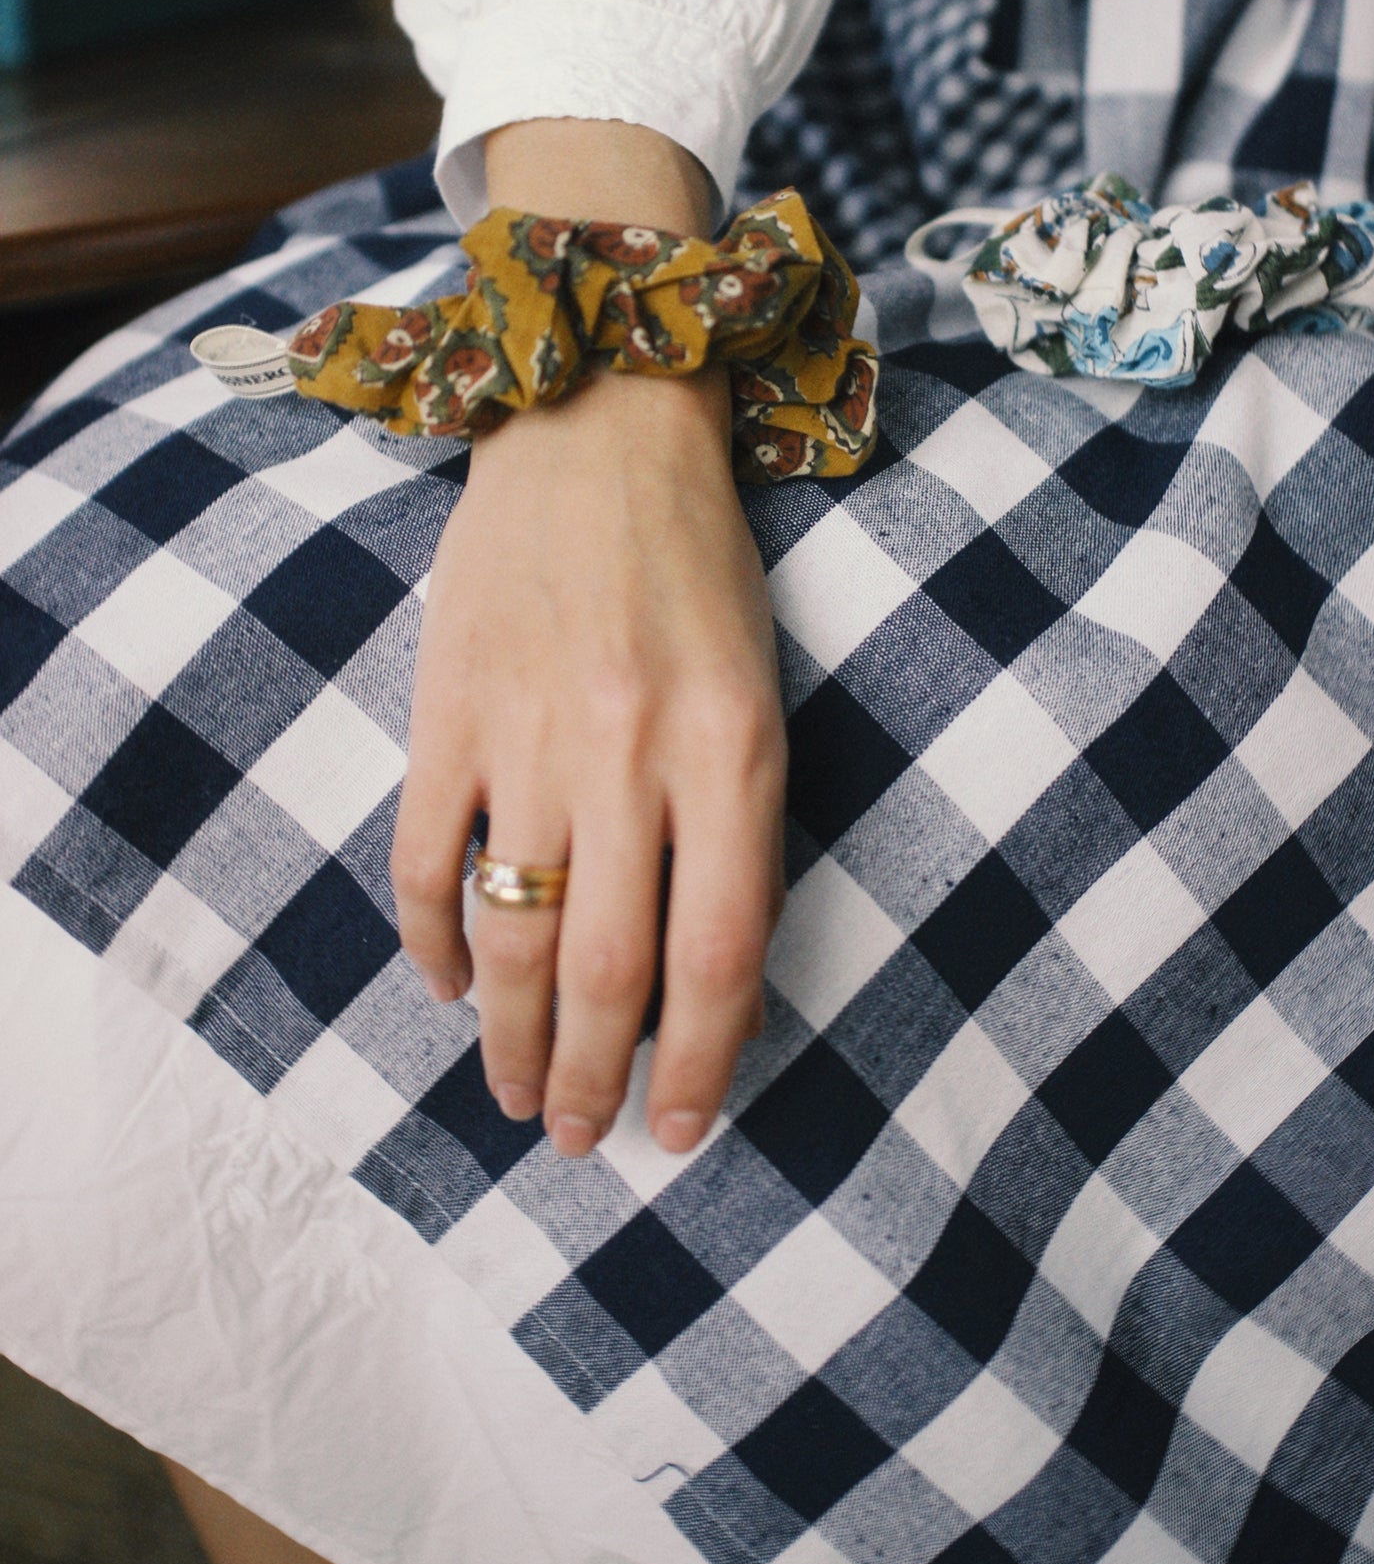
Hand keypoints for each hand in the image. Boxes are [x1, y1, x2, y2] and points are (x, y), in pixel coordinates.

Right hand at [389, 123, 786, 1157]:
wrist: (597, 425)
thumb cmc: (700, 566)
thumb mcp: (758, 691)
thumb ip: (740, 828)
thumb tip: (709, 983)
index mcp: (734, 748)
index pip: (717, 953)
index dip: (700, 1062)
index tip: (681, 1128)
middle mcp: (631, 752)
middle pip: (610, 966)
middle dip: (597, 1075)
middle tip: (582, 1138)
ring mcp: (527, 732)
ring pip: (513, 931)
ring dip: (513, 1036)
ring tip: (518, 1096)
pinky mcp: (446, 709)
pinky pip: (425, 859)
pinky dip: (432, 943)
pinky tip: (450, 987)